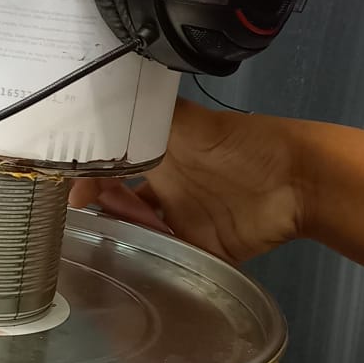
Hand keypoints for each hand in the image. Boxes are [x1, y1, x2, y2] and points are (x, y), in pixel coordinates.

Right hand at [69, 98, 302, 267]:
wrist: (294, 183)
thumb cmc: (242, 145)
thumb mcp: (187, 121)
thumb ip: (146, 112)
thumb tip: (100, 98)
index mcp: (160, 155)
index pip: (113, 165)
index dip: (89, 176)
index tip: (69, 190)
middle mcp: (166, 189)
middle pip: (119, 203)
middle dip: (102, 209)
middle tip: (94, 214)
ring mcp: (182, 221)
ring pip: (138, 234)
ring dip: (123, 237)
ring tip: (114, 235)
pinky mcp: (199, 251)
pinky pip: (165, 262)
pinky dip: (149, 264)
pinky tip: (135, 260)